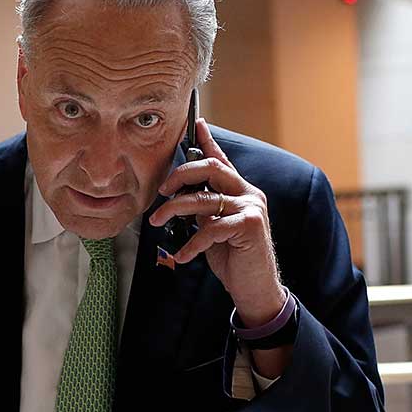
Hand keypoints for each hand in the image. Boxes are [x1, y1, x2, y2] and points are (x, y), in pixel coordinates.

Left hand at [148, 117, 286, 326]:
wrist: (254, 288)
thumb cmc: (233, 259)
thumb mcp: (213, 229)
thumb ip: (204, 210)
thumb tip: (180, 198)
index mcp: (239, 191)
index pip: (222, 159)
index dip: (207, 140)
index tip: (196, 123)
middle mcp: (248, 193)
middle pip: (212, 168)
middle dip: (181, 174)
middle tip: (161, 190)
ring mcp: (251, 208)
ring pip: (204, 198)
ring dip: (174, 209)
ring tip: (157, 222)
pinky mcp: (250, 226)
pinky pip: (211, 228)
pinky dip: (192, 243)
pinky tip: (182, 256)